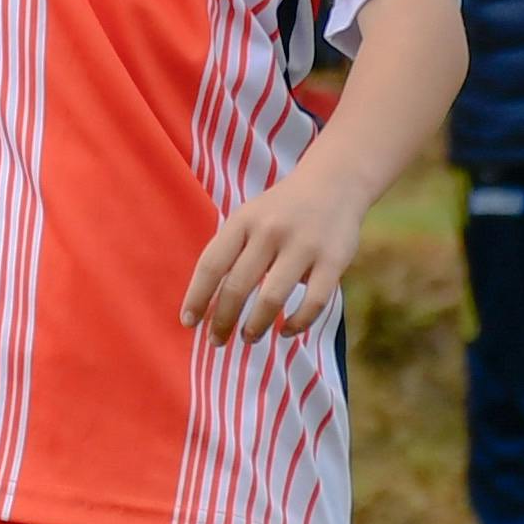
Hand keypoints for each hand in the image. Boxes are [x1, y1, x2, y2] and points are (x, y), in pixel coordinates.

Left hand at [182, 166, 364, 344]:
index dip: (197, 297)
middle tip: (216, 341)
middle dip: (222, 321)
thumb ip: (230, 252)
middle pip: (237, 287)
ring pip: (272, 299)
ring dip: (255, 326)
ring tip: (248, 337)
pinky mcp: (333, 260)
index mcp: (243, 221)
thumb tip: (205, 304)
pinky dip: (297, 324)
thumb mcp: (249, 218)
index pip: (211, 265)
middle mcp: (270, 231)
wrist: (334, 183)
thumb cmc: (280, 211)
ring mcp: (303, 245)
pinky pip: (313, 303)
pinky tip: (286, 331)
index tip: (189, 323)